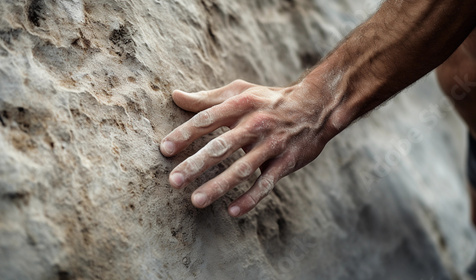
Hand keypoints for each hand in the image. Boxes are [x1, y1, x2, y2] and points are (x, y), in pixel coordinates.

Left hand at [160, 79, 336, 216]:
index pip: (207, 119)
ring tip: (196, 200)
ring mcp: (271, 145)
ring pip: (242, 169)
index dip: (185, 134)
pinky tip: (232, 212)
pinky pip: (266, 183)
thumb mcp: (239, 92)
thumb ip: (207, 98)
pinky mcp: (285, 162)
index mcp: (240, 105)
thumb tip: (175, 96)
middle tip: (174, 180)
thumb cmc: (268, 100)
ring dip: (219, 186)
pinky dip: (251, 198)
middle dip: (197, 164)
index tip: (165, 149)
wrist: (315, 107)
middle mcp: (254, 125)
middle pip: (221, 146)